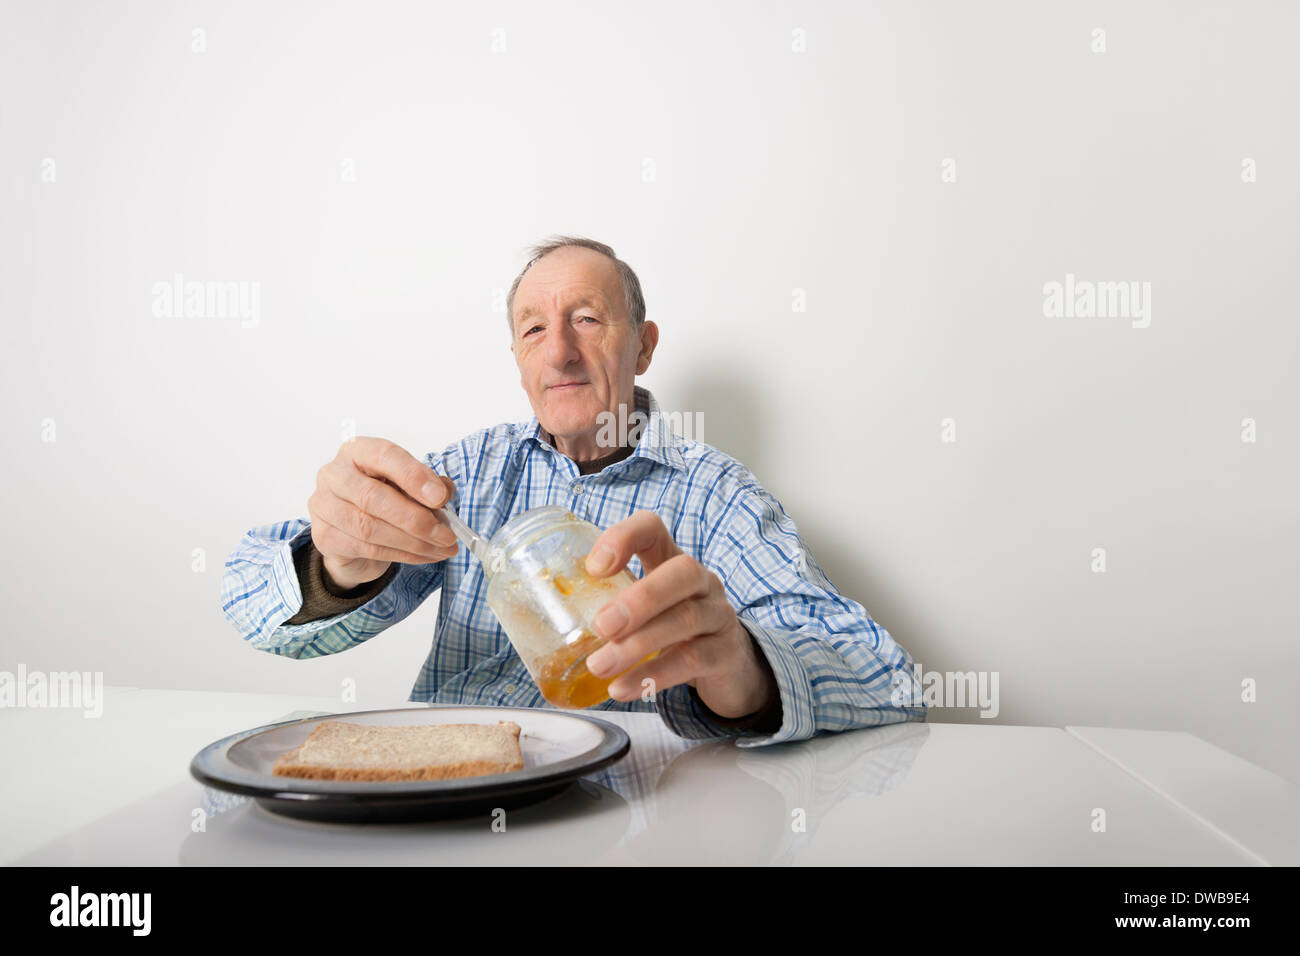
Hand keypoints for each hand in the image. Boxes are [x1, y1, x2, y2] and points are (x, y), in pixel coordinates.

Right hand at [307, 438, 458, 589]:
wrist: (351, 535)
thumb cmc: (381, 501)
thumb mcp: (406, 485)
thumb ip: (426, 485)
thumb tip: (443, 493)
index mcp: (357, 451)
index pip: (384, 456)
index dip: (414, 476)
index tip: (440, 497)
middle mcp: (334, 474)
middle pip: (374, 497)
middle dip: (416, 519)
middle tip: (446, 534)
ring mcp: (324, 506)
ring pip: (370, 527)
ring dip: (413, 542)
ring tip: (441, 548)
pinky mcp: (324, 537)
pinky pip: (368, 549)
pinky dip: (402, 555)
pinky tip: (424, 556)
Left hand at [582, 510, 778, 719]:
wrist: (728, 666)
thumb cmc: (673, 631)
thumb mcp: (644, 609)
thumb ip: (607, 605)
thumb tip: (540, 621)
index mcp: (671, 560)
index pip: (652, 528)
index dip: (624, 538)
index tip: (594, 567)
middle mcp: (701, 581)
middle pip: (681, 571)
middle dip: (639, 599)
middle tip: (601, 626)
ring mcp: (718, 615)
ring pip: (685, 619)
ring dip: (637, 645)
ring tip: (600, 666)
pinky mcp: (725, 653)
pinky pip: (692, 660)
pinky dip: (655, 675)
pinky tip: (625, 688)